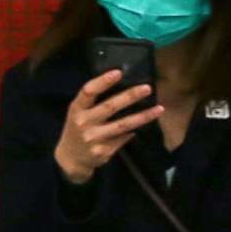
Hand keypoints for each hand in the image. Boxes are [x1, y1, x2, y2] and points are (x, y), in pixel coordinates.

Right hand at [55, 70, 161, 184]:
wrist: (71, 159)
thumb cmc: (77, 129)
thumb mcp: (78, 112)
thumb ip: (93, 101)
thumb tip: (124, 86)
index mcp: (76, 109)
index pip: (88, 92)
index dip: (103, 81)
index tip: (118, 72)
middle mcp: (83, 123)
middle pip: (109, 107)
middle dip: (130, 96)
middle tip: (147, 88)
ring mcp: (94, 138)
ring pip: (123, 125)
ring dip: (143, 116)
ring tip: (159, 108)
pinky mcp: (103, 151)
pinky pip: (124, 138)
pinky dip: (134, 131)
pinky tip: (145, 125)